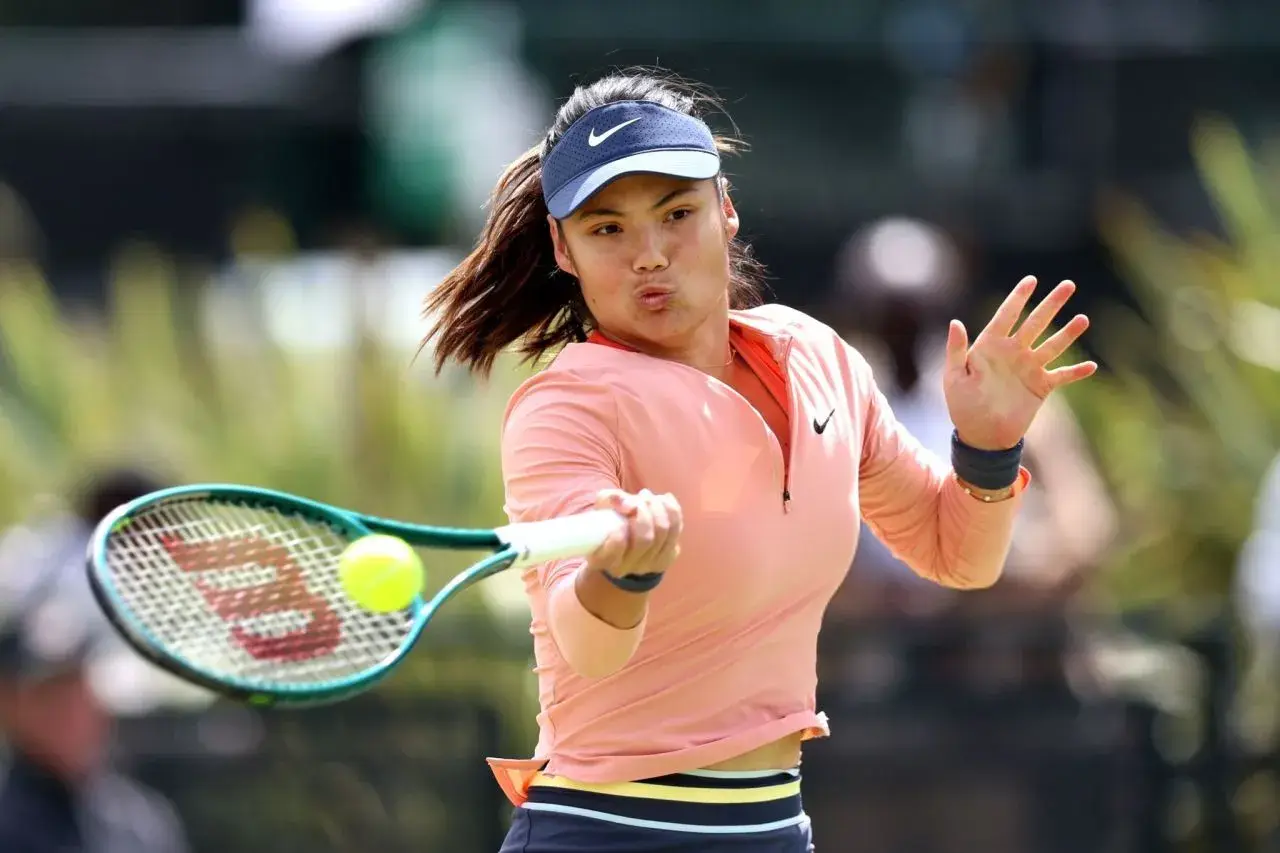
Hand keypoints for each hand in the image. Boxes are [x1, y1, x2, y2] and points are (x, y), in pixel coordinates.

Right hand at [586, 488, 682, 579]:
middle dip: (645, 511)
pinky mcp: (668, 557)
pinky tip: (663, 500)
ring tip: (648, 496)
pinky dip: (671, 509)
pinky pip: (676, 528)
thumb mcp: (601, 511)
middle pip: (645, 538)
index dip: (621, 527)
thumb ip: (609, 500)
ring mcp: (650, 564)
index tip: (623, 509)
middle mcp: (628, 567)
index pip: (617, 546)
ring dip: (658, 507)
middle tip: (640, 497)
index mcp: (604, 559)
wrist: (625, 545)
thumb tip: (625, 502)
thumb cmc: (610, 524)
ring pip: (663, 531)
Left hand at [944, 276, 1096, 450]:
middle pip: (1036, 322)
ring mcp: (1029, 368)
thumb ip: (956, 350)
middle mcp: (1013, 352)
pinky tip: (1091, 366)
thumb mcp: (955, 377)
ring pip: (1053, 345)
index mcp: (990, 346)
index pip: (1006, 315)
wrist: (981, 435)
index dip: (1018, 298)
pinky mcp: (1041, 387)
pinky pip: (1062, 376)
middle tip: (1069, 285)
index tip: (1031, 281)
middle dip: (1052, 304)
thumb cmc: (962, 405)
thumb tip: (955, 322)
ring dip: (1068, 333)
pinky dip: (1076, 372)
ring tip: (1083, 320)